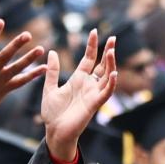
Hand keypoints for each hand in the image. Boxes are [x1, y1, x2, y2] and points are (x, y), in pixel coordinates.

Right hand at [0, 20, 46, 130]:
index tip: (1, 21)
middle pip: (5, 57)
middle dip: (16, 45)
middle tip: (27, 35)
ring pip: (17, 69)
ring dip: (29, 59)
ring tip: (41, 49)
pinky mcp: (6, 90)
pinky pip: (22, 82)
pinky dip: (33, 75)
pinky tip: (44, 68)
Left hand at [41, 30, 117, 161]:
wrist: (54, 132)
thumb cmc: (52, 113)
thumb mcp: (49, 87)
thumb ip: (52, 71)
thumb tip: (52, 51)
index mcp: (78, 80)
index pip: (89, 59)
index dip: (92, 46)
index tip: (95, 31)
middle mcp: (88, 85)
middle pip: (102, 65)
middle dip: (108, 52)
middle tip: (113, 38)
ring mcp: (92, 94)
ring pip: (107, 76)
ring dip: (111, 64)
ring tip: (112, 51)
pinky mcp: (94, 105)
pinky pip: (106, 92)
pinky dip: (111, 83)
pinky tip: (114, 73)